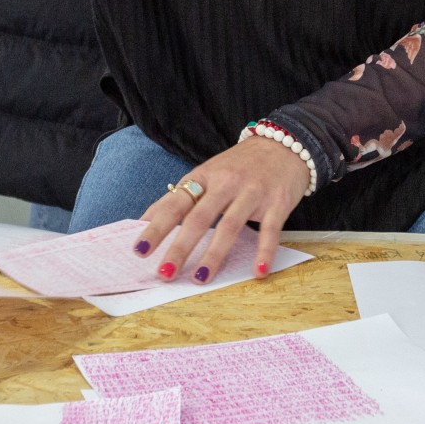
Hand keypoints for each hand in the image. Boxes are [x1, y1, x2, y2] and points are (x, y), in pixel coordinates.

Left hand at [133, 136, 306, 284]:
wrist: (284, 144)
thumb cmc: (240, 165)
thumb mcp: (208, 172)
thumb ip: (181, 195)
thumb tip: (146, 220)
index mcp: (204, 176)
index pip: (175, 204)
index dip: (156, 226)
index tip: (139, 250)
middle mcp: (226, 183)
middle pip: (198, 218)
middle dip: (179, 247)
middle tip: (164, 273)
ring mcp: (252, 192)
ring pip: (229, 226)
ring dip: (213, 255)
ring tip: (200, 279)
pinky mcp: (277, 202)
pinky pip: (270, 231)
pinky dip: (264, 252)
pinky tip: (257, 272)